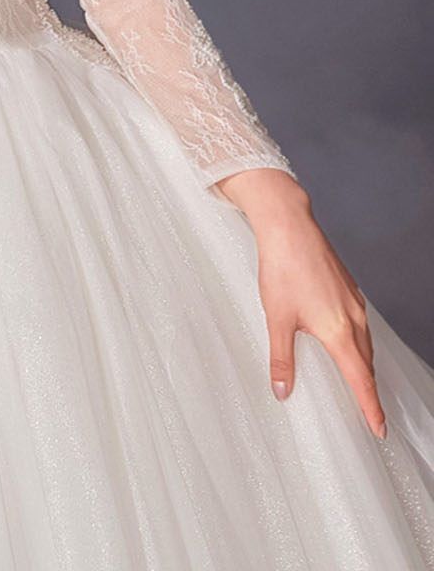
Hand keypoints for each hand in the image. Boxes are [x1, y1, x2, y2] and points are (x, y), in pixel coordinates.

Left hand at [216, 168, 386, 439]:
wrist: (290, 227)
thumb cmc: (282, 269)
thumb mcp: (277, 318)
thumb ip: (281, 358)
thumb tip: (282, 391)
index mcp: (339, 331)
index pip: (361, 380)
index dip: (370, 407)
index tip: (379, 429)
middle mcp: (354, 318)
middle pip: (367, 364)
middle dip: (368, 390)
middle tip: (369, 414)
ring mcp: (354, 301)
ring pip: (365, 343)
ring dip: (364, 366)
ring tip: (359, 383)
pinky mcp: (348, 288)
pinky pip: (360, 324)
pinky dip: (358, 343)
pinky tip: (347, 342)